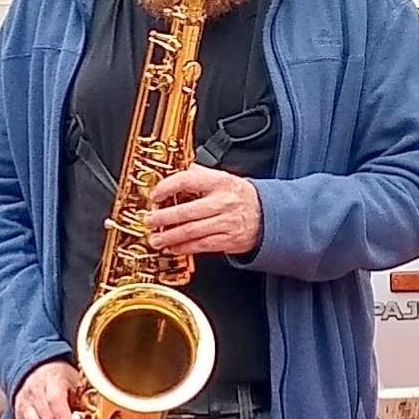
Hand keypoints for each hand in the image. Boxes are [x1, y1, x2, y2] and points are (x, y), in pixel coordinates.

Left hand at [147, 165, 263, 259]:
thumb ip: (201, 174)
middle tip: (149, 220)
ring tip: (155, 238)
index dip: (167, 187)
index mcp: (220, 182)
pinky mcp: (228, 240)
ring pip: (192, 231)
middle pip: (186, 211)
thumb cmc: (242, 196)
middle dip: (163, 218)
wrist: (269, 215)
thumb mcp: (225, 178)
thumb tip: (181, 170)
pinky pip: (201, 245)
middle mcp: (222, 202)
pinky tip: (173, 247)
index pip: (188, 181)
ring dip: (170, 236)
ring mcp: (226, 223)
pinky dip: (184, 248)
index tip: (155, 195)